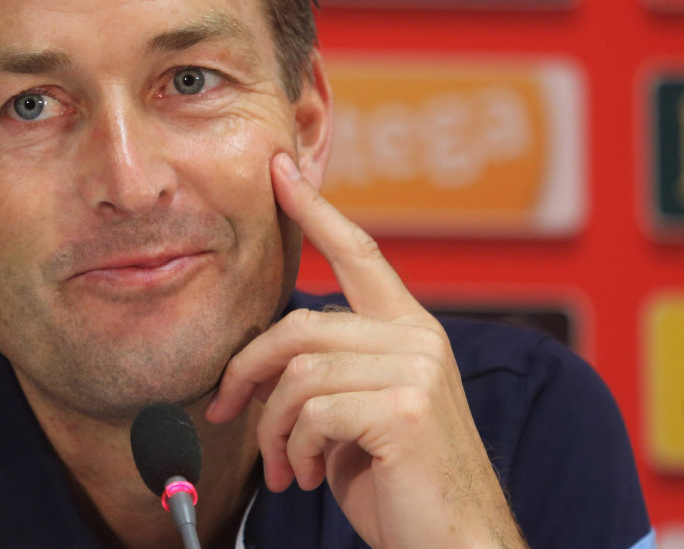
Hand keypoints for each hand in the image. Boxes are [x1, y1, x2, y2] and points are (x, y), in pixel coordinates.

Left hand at [204, 152, 526, 548]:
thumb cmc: (404, 488)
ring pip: (297, 374)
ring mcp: (415, 370)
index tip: (279, 172)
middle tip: (224, 410)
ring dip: (273, 429)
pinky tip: (307, 478)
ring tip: (285, 467)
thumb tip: (263, 368)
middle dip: (246, 371)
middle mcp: (418, 339)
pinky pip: (311, 412)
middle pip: (299, 326)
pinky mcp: (403, 409)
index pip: (360, 253)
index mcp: (410, 331)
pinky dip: (294, 451)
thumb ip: (331, 376)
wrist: (459, 546)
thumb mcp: (362, 417)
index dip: (316, 210)